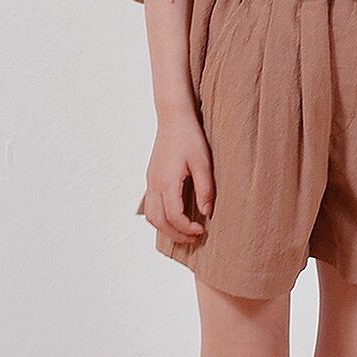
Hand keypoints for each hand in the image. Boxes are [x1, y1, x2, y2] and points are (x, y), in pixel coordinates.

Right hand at [141, 112, 214, 244]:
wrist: (173, 118)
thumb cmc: (189, 137)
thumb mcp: (203, 163)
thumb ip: (205, 189)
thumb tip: (206, 213)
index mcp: (167, 182)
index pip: (174, 217)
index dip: (187, 229)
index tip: (202, 230)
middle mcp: (155, 185)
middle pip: (159, 222)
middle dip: (176, 235)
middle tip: (194, 238)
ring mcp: (150, 181)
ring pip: (151, 216)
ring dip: (165, 228)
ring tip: (184, 231)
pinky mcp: (151, 178)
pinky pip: (150, 206)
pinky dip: (160, 218)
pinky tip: (174, 217)